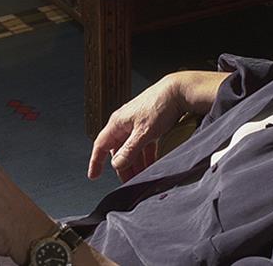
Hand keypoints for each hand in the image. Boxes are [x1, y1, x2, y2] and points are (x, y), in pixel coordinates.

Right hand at [88, 71, 227, 181]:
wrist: (178, 91)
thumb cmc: (160, 106)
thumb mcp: (143, 133)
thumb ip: (129, 150)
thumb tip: (117, 164)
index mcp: (117, 123)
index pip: (101, 145)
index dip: (96, 161)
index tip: (93, 175)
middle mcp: (124, 123)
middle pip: (117, 150)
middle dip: (122, 167)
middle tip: (128, 182)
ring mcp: (136, 123)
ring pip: (131, 148)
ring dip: (135, 163)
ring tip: (141, 176)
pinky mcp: (148, 124)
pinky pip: (143, 144)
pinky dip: (145, 155)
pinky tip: (150, 165)